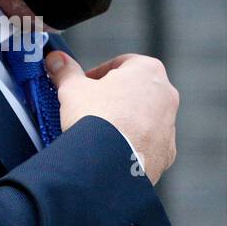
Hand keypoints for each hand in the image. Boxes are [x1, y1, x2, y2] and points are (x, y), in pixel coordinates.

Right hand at [45, 51, 178, 184]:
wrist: (108, 164)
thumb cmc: (97, 119)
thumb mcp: (73, 89)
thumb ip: (66, 72)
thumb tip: (57, 60)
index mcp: (148, 70)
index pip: (121, 64)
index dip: (99, 73)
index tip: (84, 85)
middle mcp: (166, 95)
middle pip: (135, 91)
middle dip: (113, 98)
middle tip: (90, 108)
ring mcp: (169, 126)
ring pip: (144, 118)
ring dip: (125, 121)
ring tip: (99, 132)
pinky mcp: (166, 152)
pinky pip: (148, 143)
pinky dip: (133, 144)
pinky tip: (112, 151)